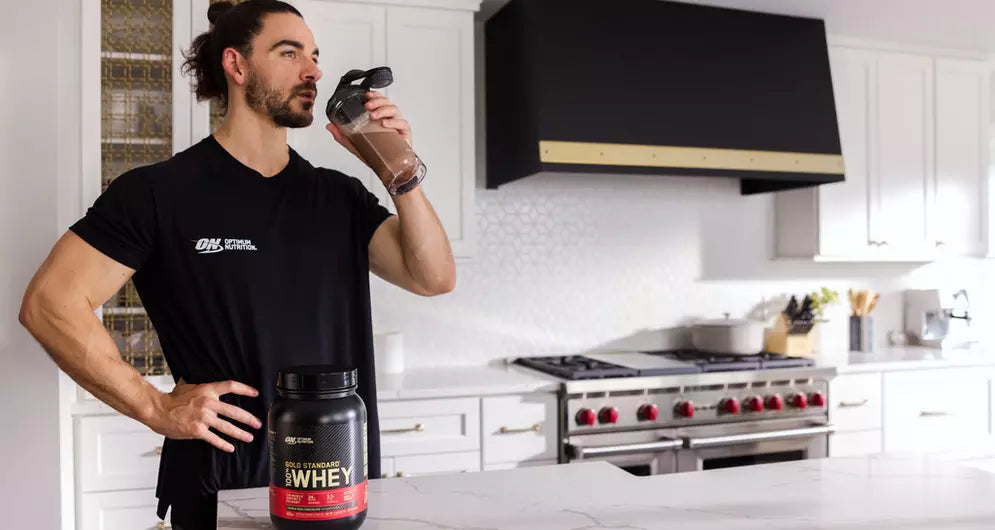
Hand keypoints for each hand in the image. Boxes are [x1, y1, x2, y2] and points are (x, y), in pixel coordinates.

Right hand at [147, 378, 261, 452]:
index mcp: (207, 390)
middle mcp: (208, 403)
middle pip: (234, 411)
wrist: (157, 409)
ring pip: (227, 427)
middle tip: (258, 423)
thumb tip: (209, 386)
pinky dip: (223, 444)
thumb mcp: (188, 387)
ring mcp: (204, 418)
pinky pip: (214, 438)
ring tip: (249, 437)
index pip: (230, 386)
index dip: (245, 389)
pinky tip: (230, 447)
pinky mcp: (197, 430)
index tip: (256, 393)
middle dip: (248, 418)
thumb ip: (202, 388)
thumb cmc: (171, 399)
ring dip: (240, 433)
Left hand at [326, 90, 413, 161]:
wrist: (390, 170)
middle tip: (367, 105)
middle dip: (377, 101)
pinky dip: (394, 122)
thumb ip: (343, 136)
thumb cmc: (377, 156)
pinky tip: (385, 124)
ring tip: (374, 116)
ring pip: (395, 110)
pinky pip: (403, 124)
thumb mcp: (356, 145)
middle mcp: (390, 120)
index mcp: (380, 119)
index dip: (375, 96)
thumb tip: (329, 126)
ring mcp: (398, 127)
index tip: (366, 95)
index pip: (380, 102)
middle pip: (387, 103)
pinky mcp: (405, 134)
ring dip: (383, 110)